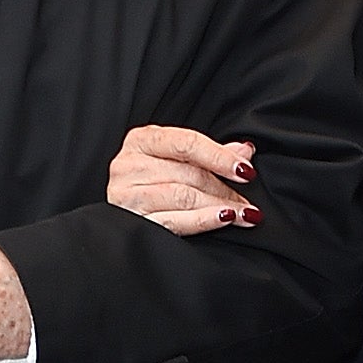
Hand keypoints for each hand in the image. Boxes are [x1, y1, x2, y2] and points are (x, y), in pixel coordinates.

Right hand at [106, 124, 258, 238]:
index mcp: (141, 140)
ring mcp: (127, 195)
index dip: (219, 157)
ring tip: (244, 214)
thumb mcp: (175, 159)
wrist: (113, 222)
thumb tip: (245, 151)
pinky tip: (224, 220)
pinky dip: (203, 220)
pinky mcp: (132, 222)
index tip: (246, 171)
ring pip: (184, 197)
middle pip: (189, 174)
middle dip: (225, 188)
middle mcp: (129, 165)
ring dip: (220, 206)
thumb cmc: (150, 181)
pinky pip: (174, 221)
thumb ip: (210, 154)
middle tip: (249, 201)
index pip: (187, 143)